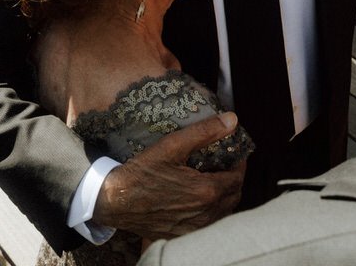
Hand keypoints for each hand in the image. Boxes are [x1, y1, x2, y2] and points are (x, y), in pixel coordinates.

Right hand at [93, 112, 243, 239]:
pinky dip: (211, 211)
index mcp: (206, 191)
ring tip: (214, 179)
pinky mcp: (183, 235)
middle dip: (234, 178)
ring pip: (223, 212)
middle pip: (234, 196)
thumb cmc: (141, 173)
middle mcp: (204, 214)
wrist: (115, 201)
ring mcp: (194, 228)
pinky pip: (208, 224)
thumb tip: (231, 120)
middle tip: (226, 164)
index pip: (238, 177)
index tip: (235, 152)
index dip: (240, 163)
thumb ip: (205, 131)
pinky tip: (199, 199)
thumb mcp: (172, 145)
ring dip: (224, 196)